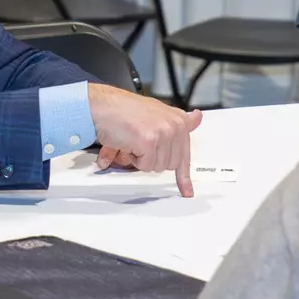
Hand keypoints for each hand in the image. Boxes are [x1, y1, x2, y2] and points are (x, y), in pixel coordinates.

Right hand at [86, 85, 202, 196]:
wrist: (100, 106)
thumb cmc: (120, 111)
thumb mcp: (154, 113)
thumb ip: (175, 122)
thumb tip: (198, 118)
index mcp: (177, 119)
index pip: (185, 153)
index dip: (183, 176)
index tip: (187, 191)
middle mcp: (174, 125)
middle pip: (169, 164)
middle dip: (150, 159)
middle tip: (138, 145)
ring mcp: (164, 133)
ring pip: (157, 167)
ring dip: (140, 159)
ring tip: (131, 141)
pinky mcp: (150, 142)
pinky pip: (144, 165)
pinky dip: (132, 159)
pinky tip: (127, 143)